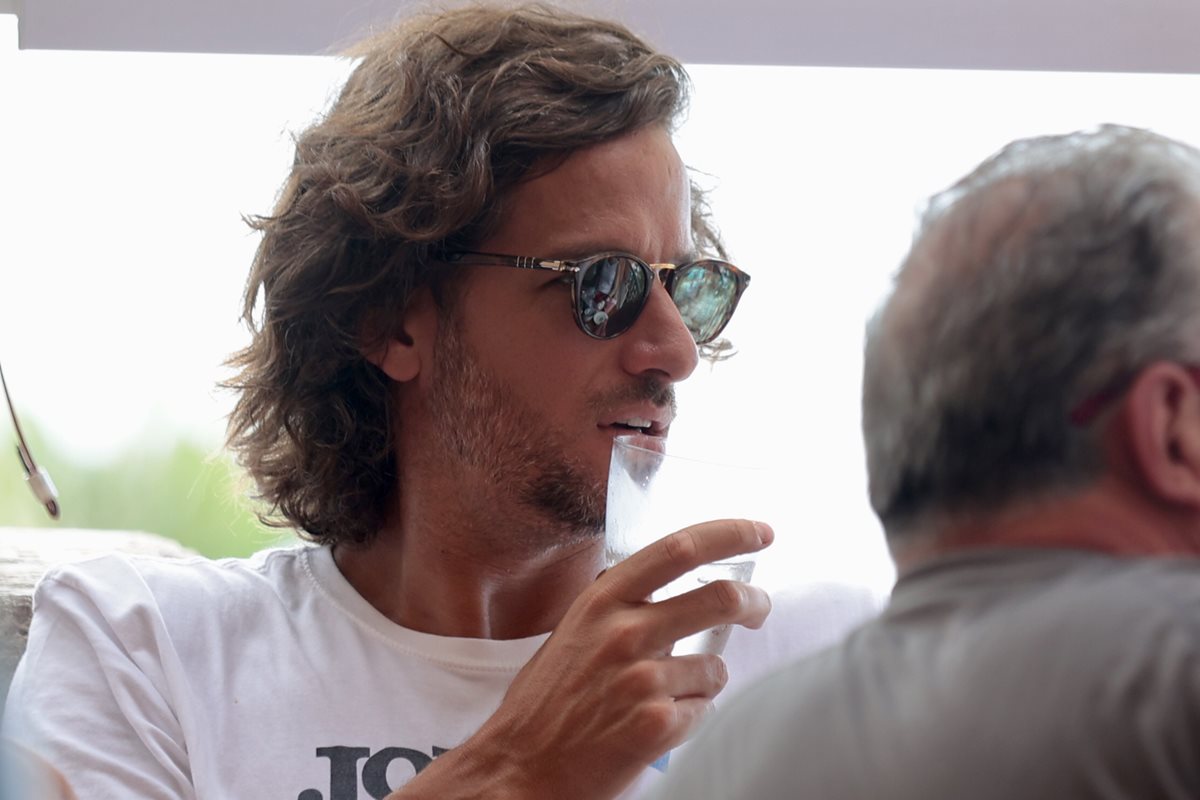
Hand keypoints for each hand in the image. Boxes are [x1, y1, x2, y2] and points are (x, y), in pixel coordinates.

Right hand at [397, 518, 772, 799]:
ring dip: (703, 680)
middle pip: (720, 598)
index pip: (679, 549)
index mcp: (602, 600)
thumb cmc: (545, 702)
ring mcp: (643, 679)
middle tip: (758, 609)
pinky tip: (654, 724)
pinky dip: (689, 716)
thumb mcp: (573, 632)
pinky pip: (703, 709)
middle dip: (753, 602)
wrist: (520, 766)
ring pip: (715, 666)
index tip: (759, 532)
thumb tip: (677, 588)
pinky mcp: (657, 724)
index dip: (729, 534)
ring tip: (663, 698)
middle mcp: (625, 632)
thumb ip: (620, 607)